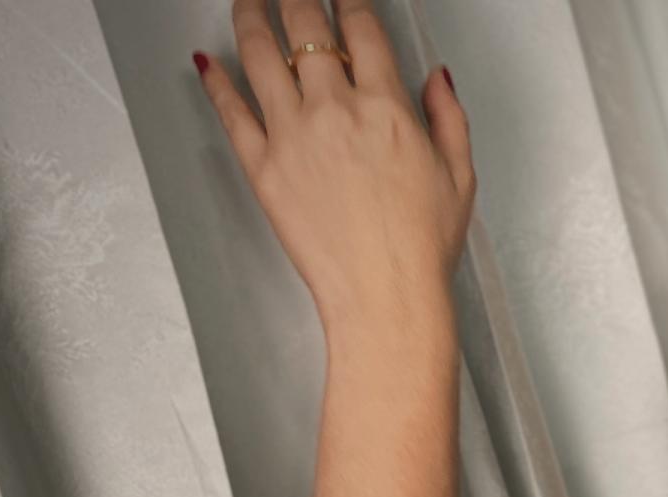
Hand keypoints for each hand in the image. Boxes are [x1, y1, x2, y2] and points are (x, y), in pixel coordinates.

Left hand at [195, 0, 474, 331]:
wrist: (385, 295)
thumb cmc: (421, 247)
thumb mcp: (459, 177)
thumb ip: (448, 118)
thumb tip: (436, 79)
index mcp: (387, 107)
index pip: (360, 27)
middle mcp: (334, 110)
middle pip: (304, 25)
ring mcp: (292, 134)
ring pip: (257, 52)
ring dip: (249, 15)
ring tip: (247, 2)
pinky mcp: (262, 165)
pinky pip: (230, 109)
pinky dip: (214, 80)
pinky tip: (208, 63)